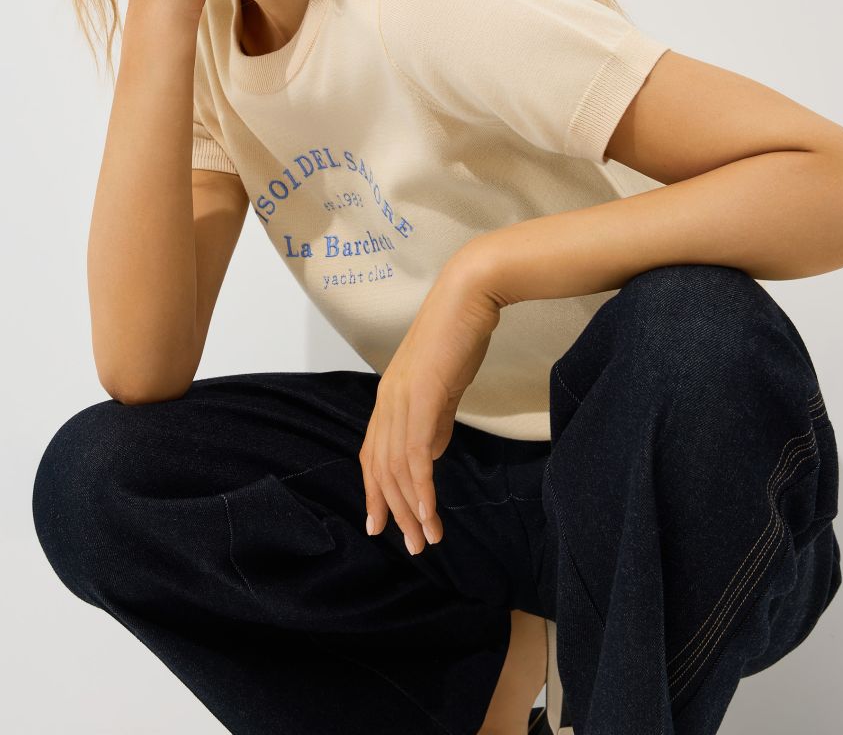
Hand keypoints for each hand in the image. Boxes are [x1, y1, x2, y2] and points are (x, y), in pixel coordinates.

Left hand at [358, 253, 503, 554]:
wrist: (469, 296)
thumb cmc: (459, 334)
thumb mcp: (443, 384)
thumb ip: (434, 419)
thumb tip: (430, 455)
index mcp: (389, 397)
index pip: (373, 454)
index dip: (375, 492)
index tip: (383, 525)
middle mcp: (387, 401)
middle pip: (381, 469)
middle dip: (394, 512)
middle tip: (410, 545)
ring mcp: (401, 399)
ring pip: (396, 469)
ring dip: (410, 509)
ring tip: (425, 540)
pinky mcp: (422, 398)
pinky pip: (416, 456)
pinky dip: (421, 490)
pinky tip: (430, 512)